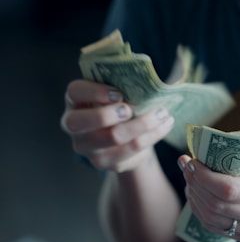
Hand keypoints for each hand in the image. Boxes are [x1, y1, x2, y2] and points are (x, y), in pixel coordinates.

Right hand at [60, 80, 174, 171]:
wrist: (124, 138)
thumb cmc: (119, 106)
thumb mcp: (115, 93)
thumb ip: (122, 85)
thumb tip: (146, 79)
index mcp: (75, 100)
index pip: (75, 92)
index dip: (95, 92)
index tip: (118, 93)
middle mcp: (73, 125)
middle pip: (81, 122)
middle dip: (108, 114)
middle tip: (130, 109)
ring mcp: (87, 147)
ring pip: (112, 137)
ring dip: (142, 124)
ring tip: (162, 113)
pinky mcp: (104, 162)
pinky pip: (131, 150)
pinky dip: (152, 135)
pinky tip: (165, 125)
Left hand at [179, 152, 239, 241]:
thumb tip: (205, 147)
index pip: (229, 189)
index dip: (203, 176)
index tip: (192, 160)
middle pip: (216, 205)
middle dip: (194, 183)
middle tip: (186, 165)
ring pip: (212, 219)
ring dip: (194, 196)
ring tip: (189, 177)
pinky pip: (216, 227)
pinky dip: (200, 209)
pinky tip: (196, 193)